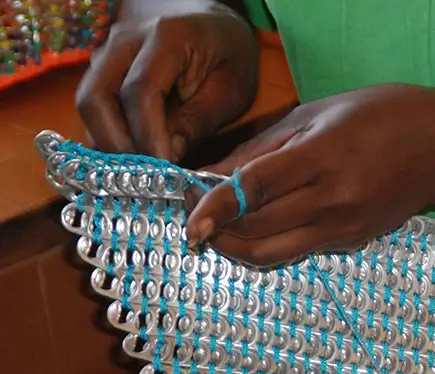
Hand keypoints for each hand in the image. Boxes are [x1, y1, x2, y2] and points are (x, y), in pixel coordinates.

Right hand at [75, 0, 258, 161]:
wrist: (209, 17)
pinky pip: (95, 106)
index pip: (140, 93)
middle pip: (96, 98)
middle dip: (117, 147)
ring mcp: (107, 52)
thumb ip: (197, 121)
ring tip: (140, 175)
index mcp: (166, 37)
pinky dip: (108, 136)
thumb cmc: (227, 54)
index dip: (148, 138)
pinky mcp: (102, 69)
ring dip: (108, 144)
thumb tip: (165, 159)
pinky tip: (132, 161)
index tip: (164, 172)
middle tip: (146, 180)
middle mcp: (125, 40)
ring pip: (88, 104)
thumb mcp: (231, 89)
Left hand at [186, 84, 434, 264]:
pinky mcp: (351, 241)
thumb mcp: (319, 113)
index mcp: (323, 156)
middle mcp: (333, 200)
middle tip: (191, 210)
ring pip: (272, 252)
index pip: (254, 189)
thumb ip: (263, 147)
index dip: (213, 205)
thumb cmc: (383, 115)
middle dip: (214, 227)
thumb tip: (212, 173)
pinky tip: (255, 225)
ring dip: (235, 245)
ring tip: (215, 226)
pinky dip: (267, 242)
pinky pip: (297, 249)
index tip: (185, 216)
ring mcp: (344, 227)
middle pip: (256, 228)